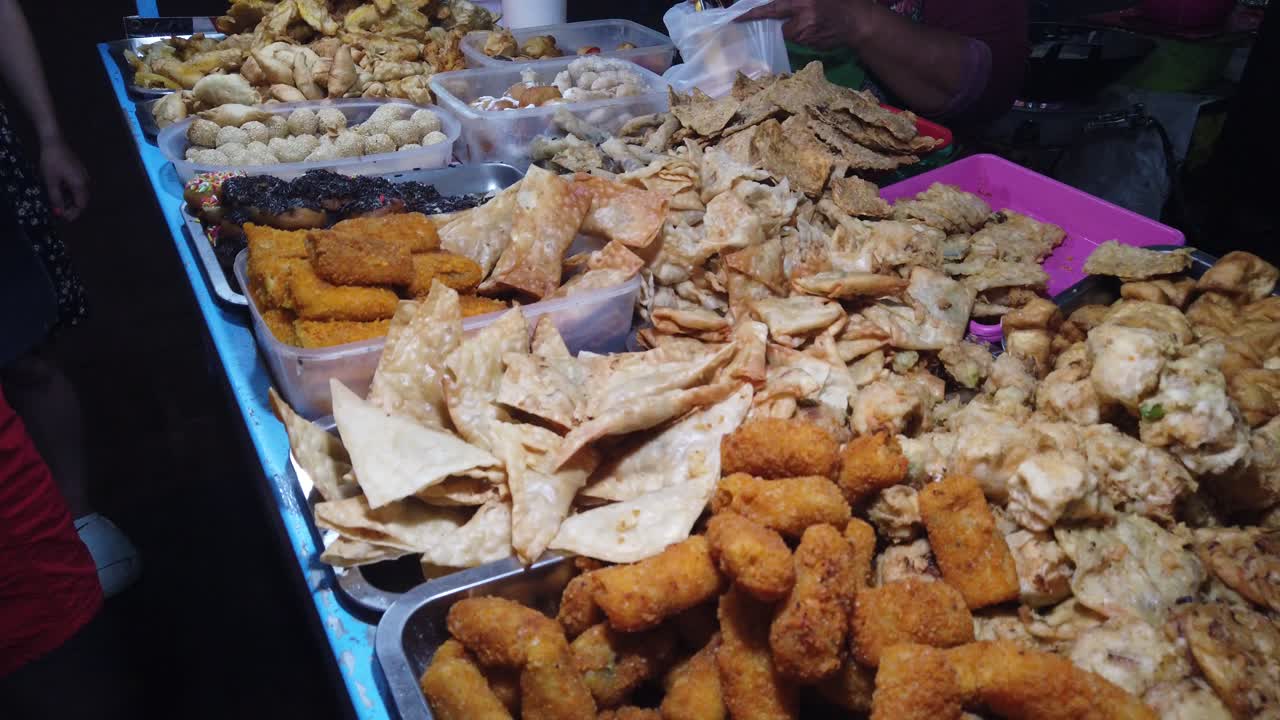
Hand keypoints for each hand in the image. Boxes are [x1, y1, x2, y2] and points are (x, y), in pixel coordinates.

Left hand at [39, 136, 88, 221]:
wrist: (54, 142)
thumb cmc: (51, 161)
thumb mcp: (51, 182)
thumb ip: (56, 198)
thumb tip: (59, 213)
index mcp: (80, 185)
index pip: (81, 205)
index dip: (73, 214)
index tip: (62, 217)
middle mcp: (86, 182)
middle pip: (83, 201)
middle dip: (72, 208)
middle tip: (59, 211)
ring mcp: (84, 176)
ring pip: (81, 194)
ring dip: (71, 200)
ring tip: (58, 202)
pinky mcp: (80, 172)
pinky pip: (79, 187)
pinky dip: (71, 192)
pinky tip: (61, 191)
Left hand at [737, 0, 871, 49]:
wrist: (860, 22)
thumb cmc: (838, 3)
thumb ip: (795, 2)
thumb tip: (778, 5)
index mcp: (804, 2)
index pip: (774, 7)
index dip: (755, 13)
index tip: (737, 18)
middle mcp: (804, 18)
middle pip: (781, 27)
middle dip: (783, 24)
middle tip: (793, 19)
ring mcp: (809, 34)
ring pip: (791, 34)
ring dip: (797, 29)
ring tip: (814, 22)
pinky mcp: (813, 46)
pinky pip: (801, 41)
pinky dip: (806, 36)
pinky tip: (819, 30)